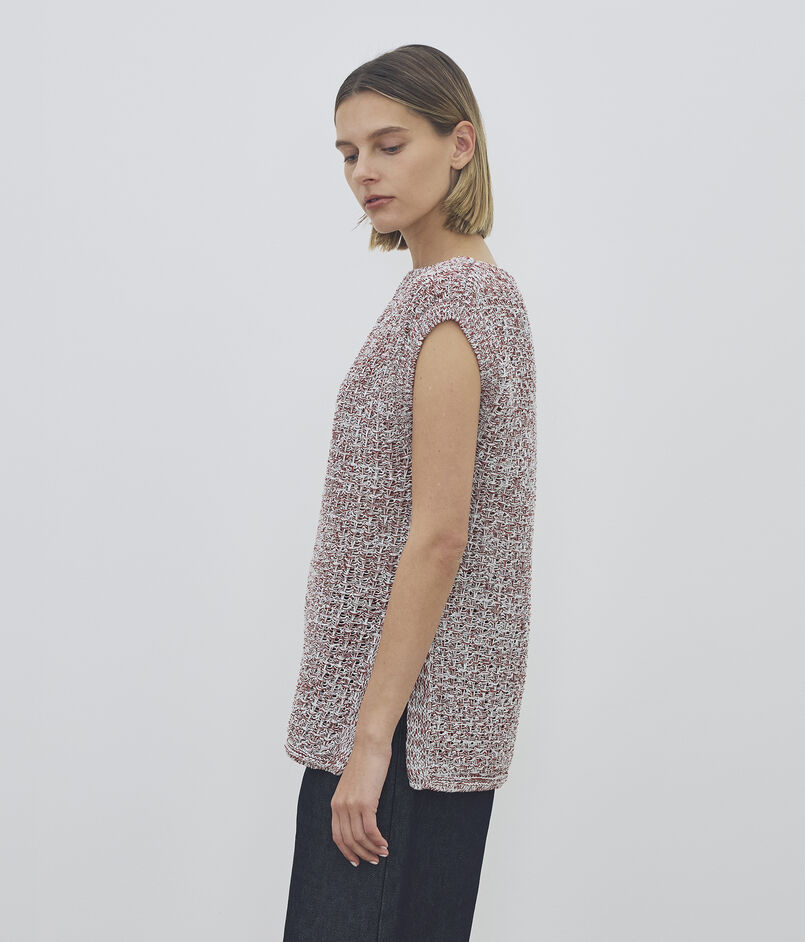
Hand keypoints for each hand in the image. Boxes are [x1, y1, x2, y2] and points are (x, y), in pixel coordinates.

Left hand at [331, 738, 391, 866]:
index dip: (347, 851)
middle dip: (361, 854)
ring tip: (383, 853)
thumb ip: (352, 802)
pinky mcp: (365, 802)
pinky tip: (385, 844)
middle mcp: (340, 806)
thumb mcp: (352, 785)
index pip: (337, 836)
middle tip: (374, 860)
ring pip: (360, 838)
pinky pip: (370, 830)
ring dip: (372, 849)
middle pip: (348, 840)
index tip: (357, 860)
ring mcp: (352, 805)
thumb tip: (360, 819)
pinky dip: (378, 840)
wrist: (370, 746)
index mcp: (335, 803)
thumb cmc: (365, 763)